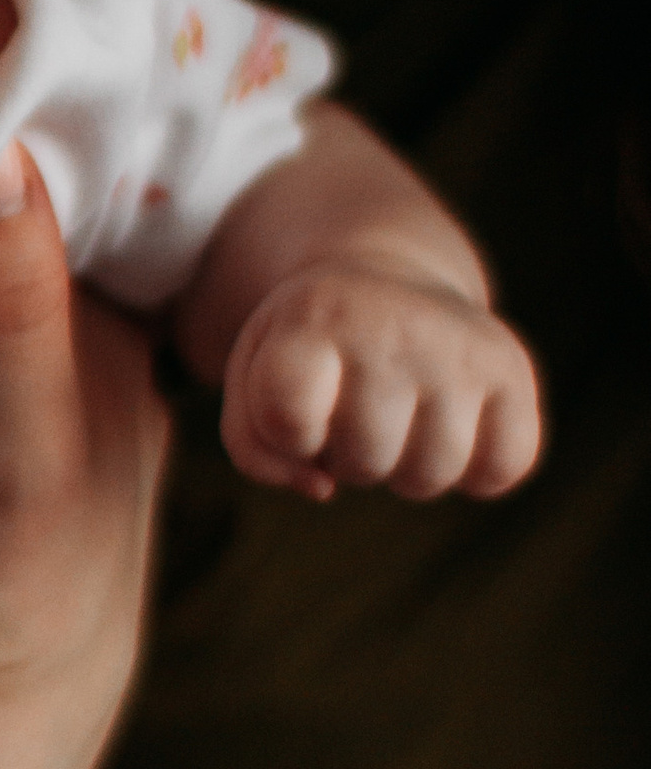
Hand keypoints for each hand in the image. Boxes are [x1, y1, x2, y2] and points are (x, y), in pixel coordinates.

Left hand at [220, 260, 542, 501]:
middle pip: (365, 459)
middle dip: (350, 457)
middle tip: (354, 412)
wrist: (389, 279)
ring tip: (399, 419)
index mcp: (315, 314)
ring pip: (431, 475)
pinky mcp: (514, 370)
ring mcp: (460, 346)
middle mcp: (393, 322)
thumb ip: (257, 449)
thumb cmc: (312, 351)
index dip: (289, 436)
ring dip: (406, 469)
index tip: (297, 406)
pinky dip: (477, 472)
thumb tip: (324, 490)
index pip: (289, 416)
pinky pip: (505, 468)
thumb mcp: (254, 380)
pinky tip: (454, 429)